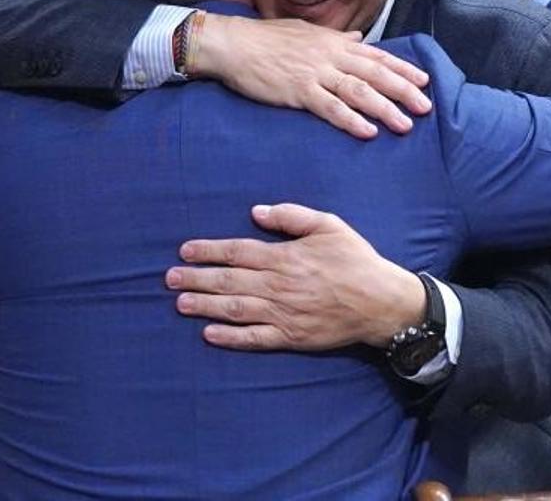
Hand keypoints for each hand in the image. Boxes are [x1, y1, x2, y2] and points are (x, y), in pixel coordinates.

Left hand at [165, 203, 425, 349]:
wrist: (381, 302)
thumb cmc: (355, 260)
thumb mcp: (329, 225)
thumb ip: (292, 216)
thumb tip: (257, 212)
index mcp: (285, 257)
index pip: (237, 252)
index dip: (209, 251)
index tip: (185, 251)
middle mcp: (278, 285)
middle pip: (228, 281)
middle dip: (196, 279)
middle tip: (169, 279)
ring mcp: (283, 313)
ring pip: (235, 309)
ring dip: (204, 306)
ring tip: (180, 303)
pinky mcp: (291, 336)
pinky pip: (254, 338)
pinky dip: (230, 337)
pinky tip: (209, 334)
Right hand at [192, 14, 431, 139]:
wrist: (235, 44)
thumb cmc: (267, 38)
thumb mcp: (307, 31)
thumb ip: (336, 38)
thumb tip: (360, 38)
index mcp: (334, 42)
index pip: (376, 55)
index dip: (402, 69)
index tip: (424, 82)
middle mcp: (330, 56)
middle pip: (375, 74)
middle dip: (403, 91)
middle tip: (426, 108)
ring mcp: (315, 73)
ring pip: (359, 92)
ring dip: (384, 109)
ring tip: (404, 125)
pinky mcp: (299, 91)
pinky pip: (330, 108)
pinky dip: (351, 120)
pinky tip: (367, 132)